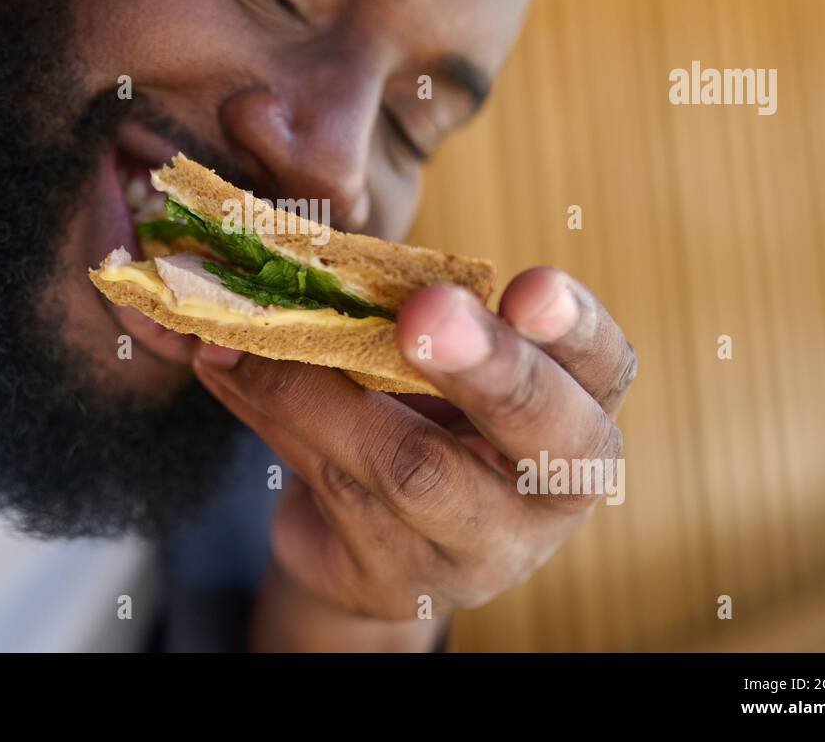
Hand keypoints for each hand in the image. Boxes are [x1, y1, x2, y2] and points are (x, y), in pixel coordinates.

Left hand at [192, 266, 635, 651]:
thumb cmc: (413, 418)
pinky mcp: (398, 578)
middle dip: (485, 368)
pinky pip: (330, 485)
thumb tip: (280, 246)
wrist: (371, 545)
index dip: (573, 326)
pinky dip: (268, 410)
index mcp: (575, 409)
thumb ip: (380, 305)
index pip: (602, 365)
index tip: (529, 286)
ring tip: (249, 335)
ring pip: (410, 468)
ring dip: (320, 390)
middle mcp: (547, 489)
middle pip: (541, 434)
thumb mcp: (423, 363)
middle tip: (425, 316)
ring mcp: (478, 547)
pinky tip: (222, 365)